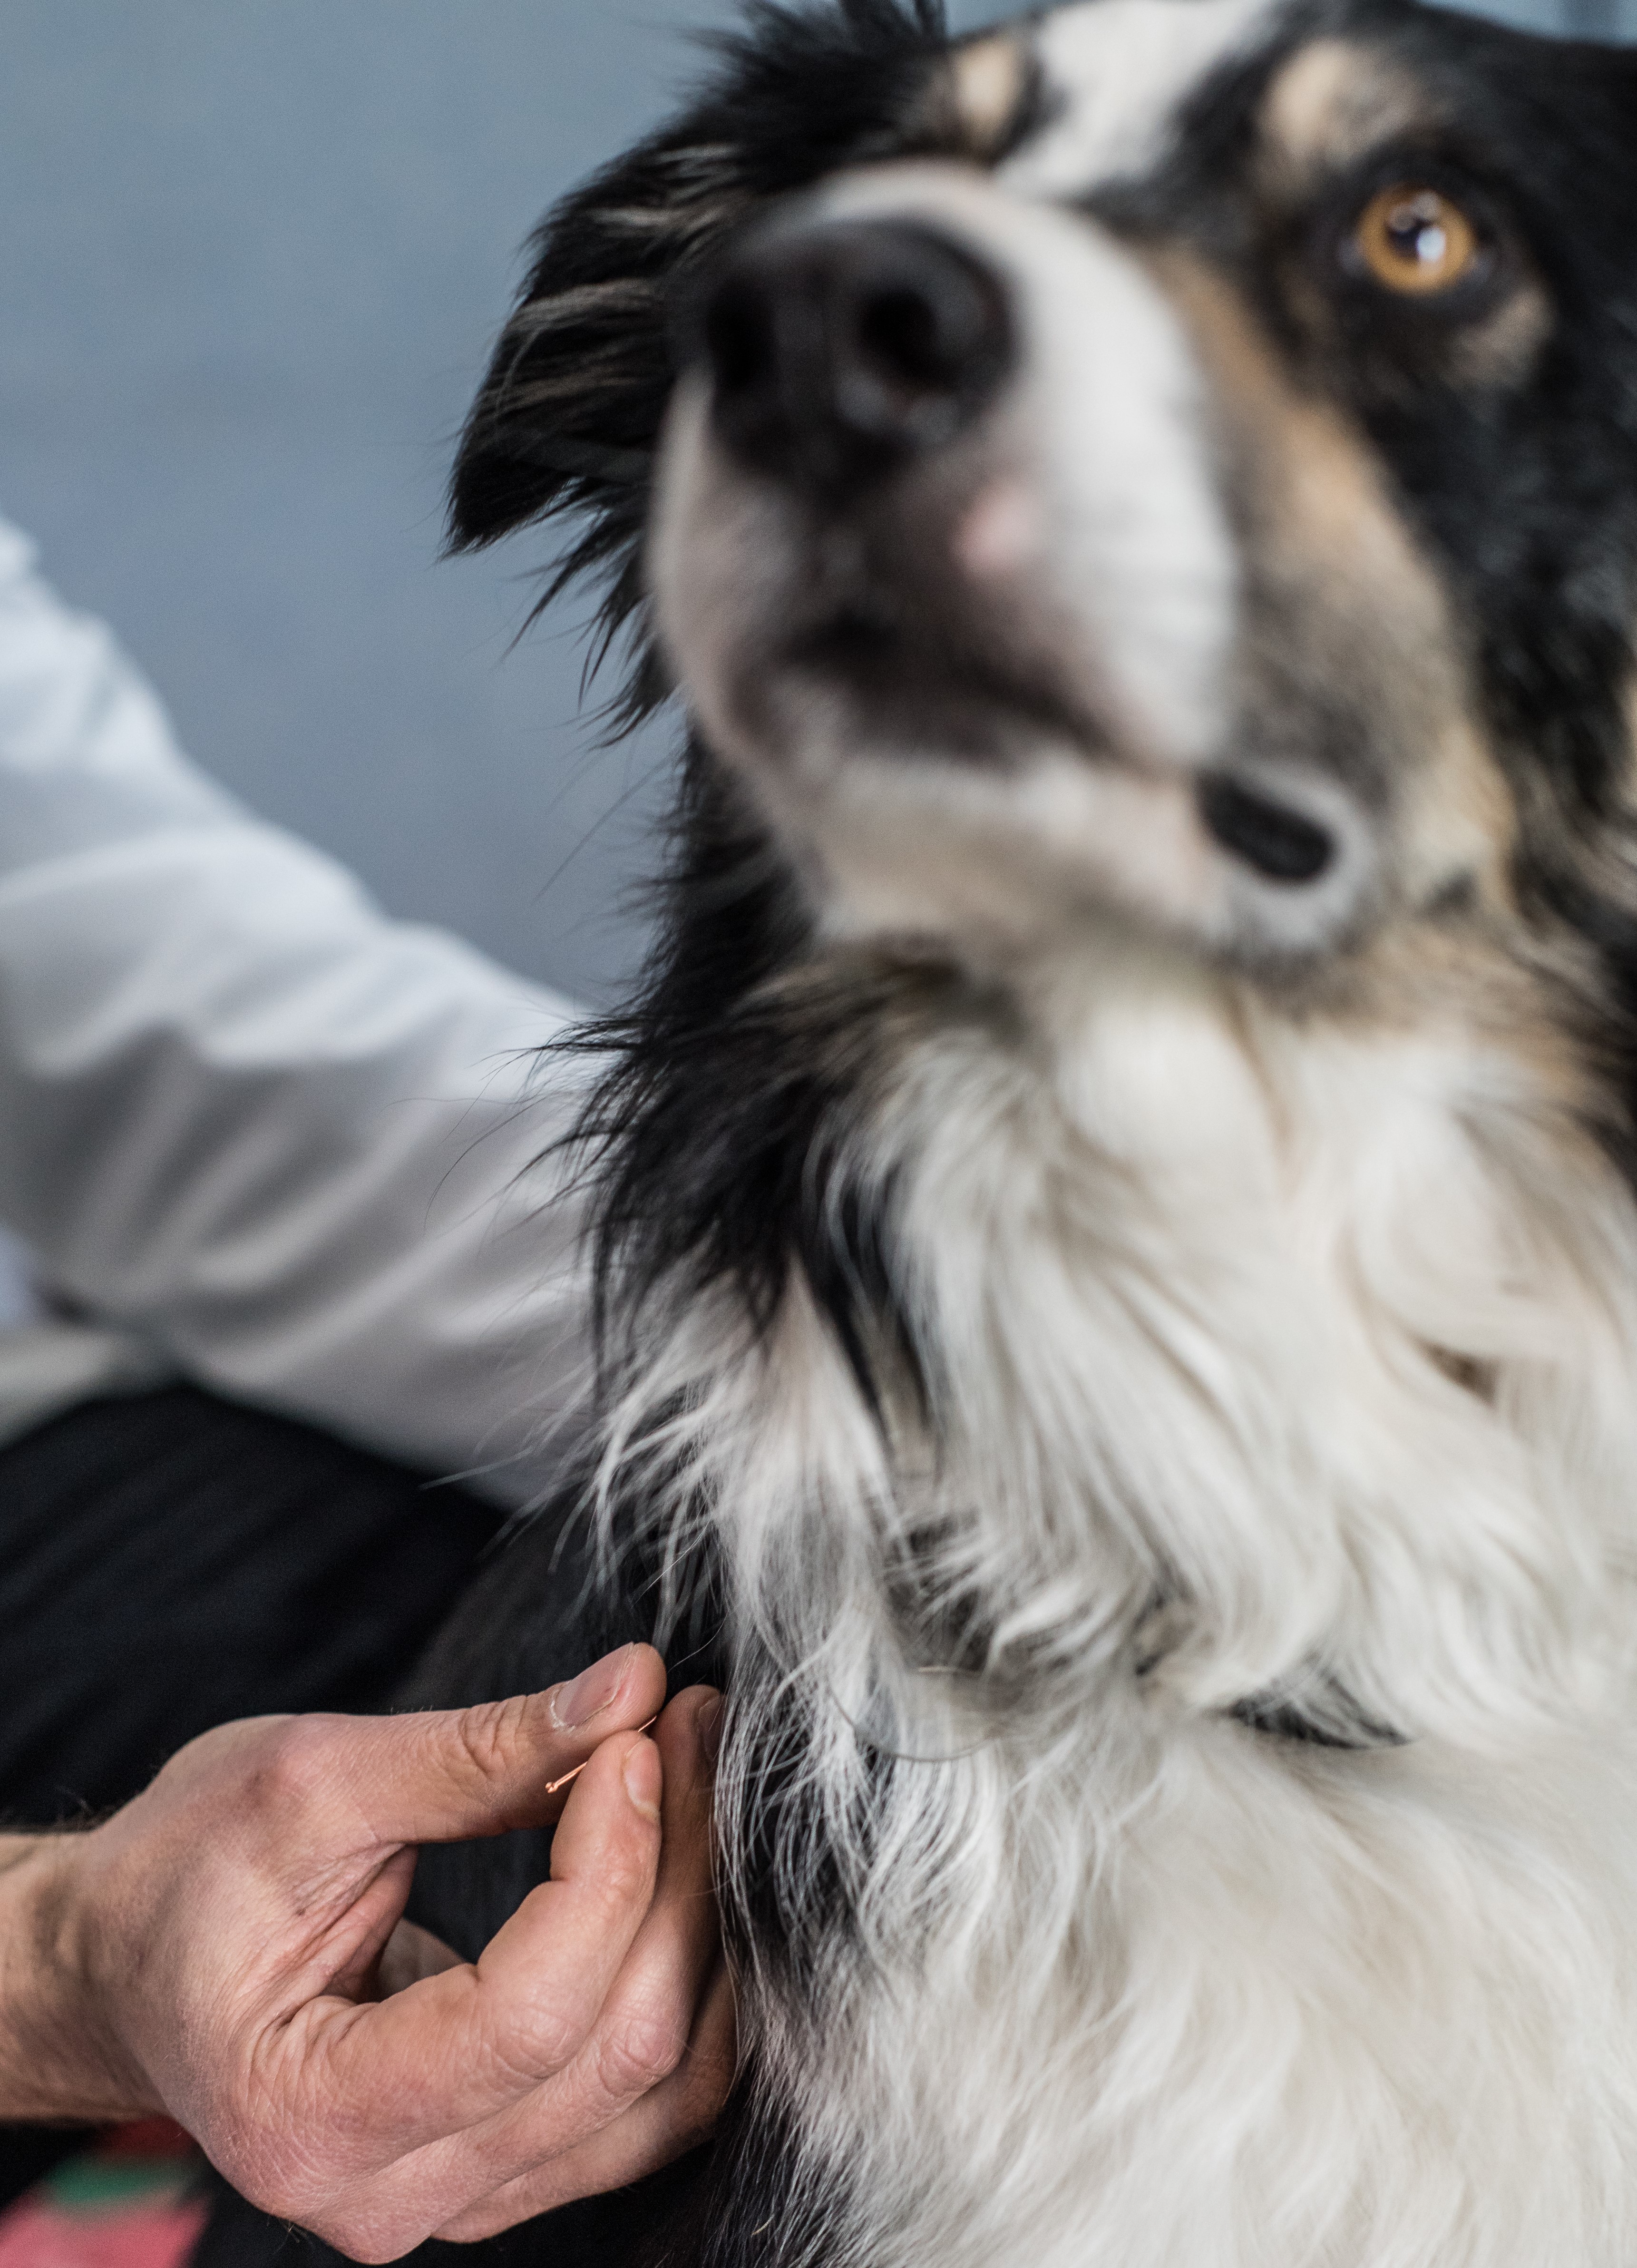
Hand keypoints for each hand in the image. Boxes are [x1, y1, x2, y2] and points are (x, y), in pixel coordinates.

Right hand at [0, 1645, 732, 2258]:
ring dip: (699, 1919)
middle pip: (613, 2047)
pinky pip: (650, 2098)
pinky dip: (689, 1977)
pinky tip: (683, 1865)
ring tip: (694, 1776)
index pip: (528, 2012)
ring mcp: (457, 2197)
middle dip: (673, 1867)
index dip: (608, 1861)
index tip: (632, 1734)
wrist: (123, 1964)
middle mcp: (388, 2197)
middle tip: (683, 1724)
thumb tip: (631, 1688)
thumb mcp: (309, 1783)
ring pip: (659, 2085)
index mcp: (308, 2117)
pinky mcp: (504, 2165)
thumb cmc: (183, 1872)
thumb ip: (478, 1752)